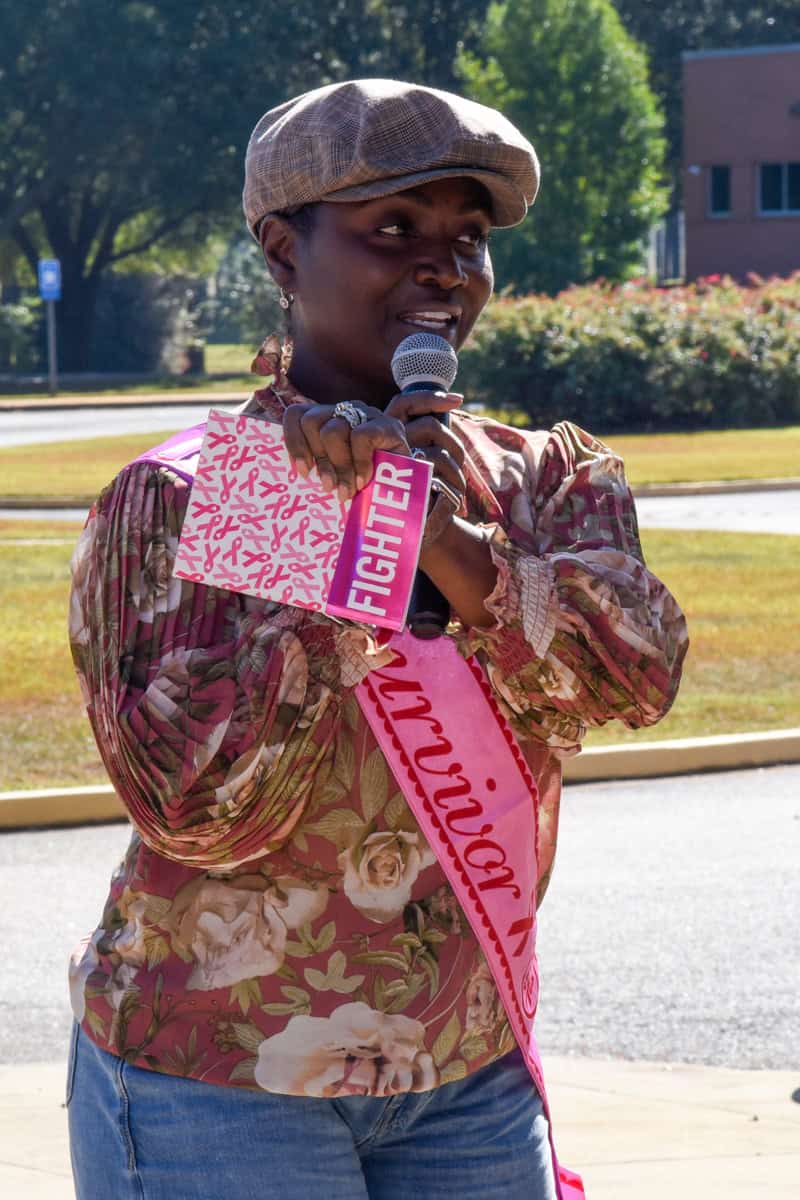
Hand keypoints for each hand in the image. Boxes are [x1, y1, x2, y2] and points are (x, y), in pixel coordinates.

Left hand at [282, 391, 463, 501]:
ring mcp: (368, 415)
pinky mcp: (388, 426)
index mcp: (328, 420)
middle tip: (328, 487)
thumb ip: (313, 464)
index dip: (293, 442)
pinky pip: (360, 436)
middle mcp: (345, 411)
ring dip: (338, 466)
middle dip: (317, 457)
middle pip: (311, 420)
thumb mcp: (332, 476)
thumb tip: (282, 469)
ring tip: (347, 489)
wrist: (405, 503)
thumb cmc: (363, 492)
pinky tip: (365, 480)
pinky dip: (360, 462)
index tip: (302, 473)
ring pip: (332, 429)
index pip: (296, 415)